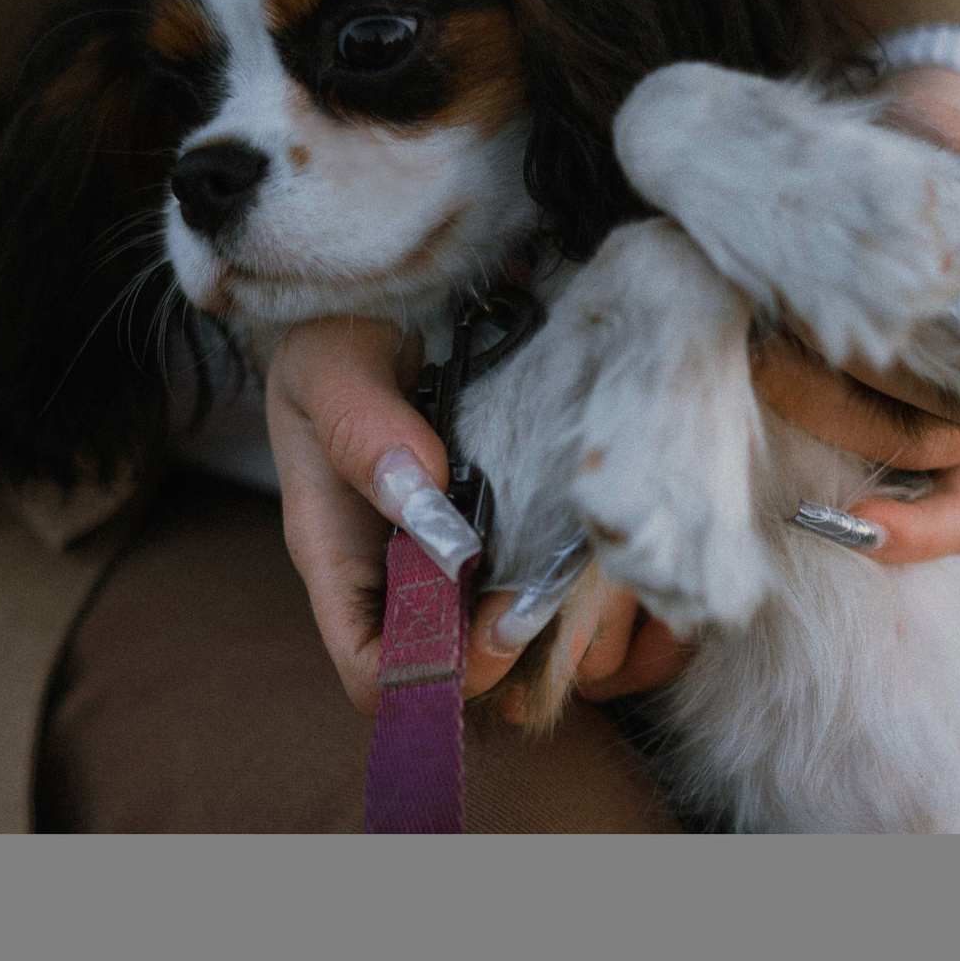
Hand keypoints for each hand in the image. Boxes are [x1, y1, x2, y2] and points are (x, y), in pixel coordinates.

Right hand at [266, 318, 686, 714]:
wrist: (390, 283)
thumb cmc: (339, 326)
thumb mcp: (330, 364)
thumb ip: (362, 428)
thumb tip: (424, 493)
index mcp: (343, 557)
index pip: (372, 673)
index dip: (429, 677)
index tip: (488, 631)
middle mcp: (403, 574)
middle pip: (453, 677)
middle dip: (506, 663)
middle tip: (552, 608)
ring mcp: (462, 556)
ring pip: (513, 651)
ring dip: (560, 640)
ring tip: (602, 597)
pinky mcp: (517, 528)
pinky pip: (560, 597)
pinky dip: (600, 604)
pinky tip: (629, 573)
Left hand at [754, 65, 959, 562]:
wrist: (867, 194)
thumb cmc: (913, 157)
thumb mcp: (942, 140)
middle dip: (886, 366)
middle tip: (790, 319)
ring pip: (940, 454)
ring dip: (847, 419)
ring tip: (765, 370)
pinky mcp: (937, 471)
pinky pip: (940, 521)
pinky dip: (892, 531)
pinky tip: (821, 518)